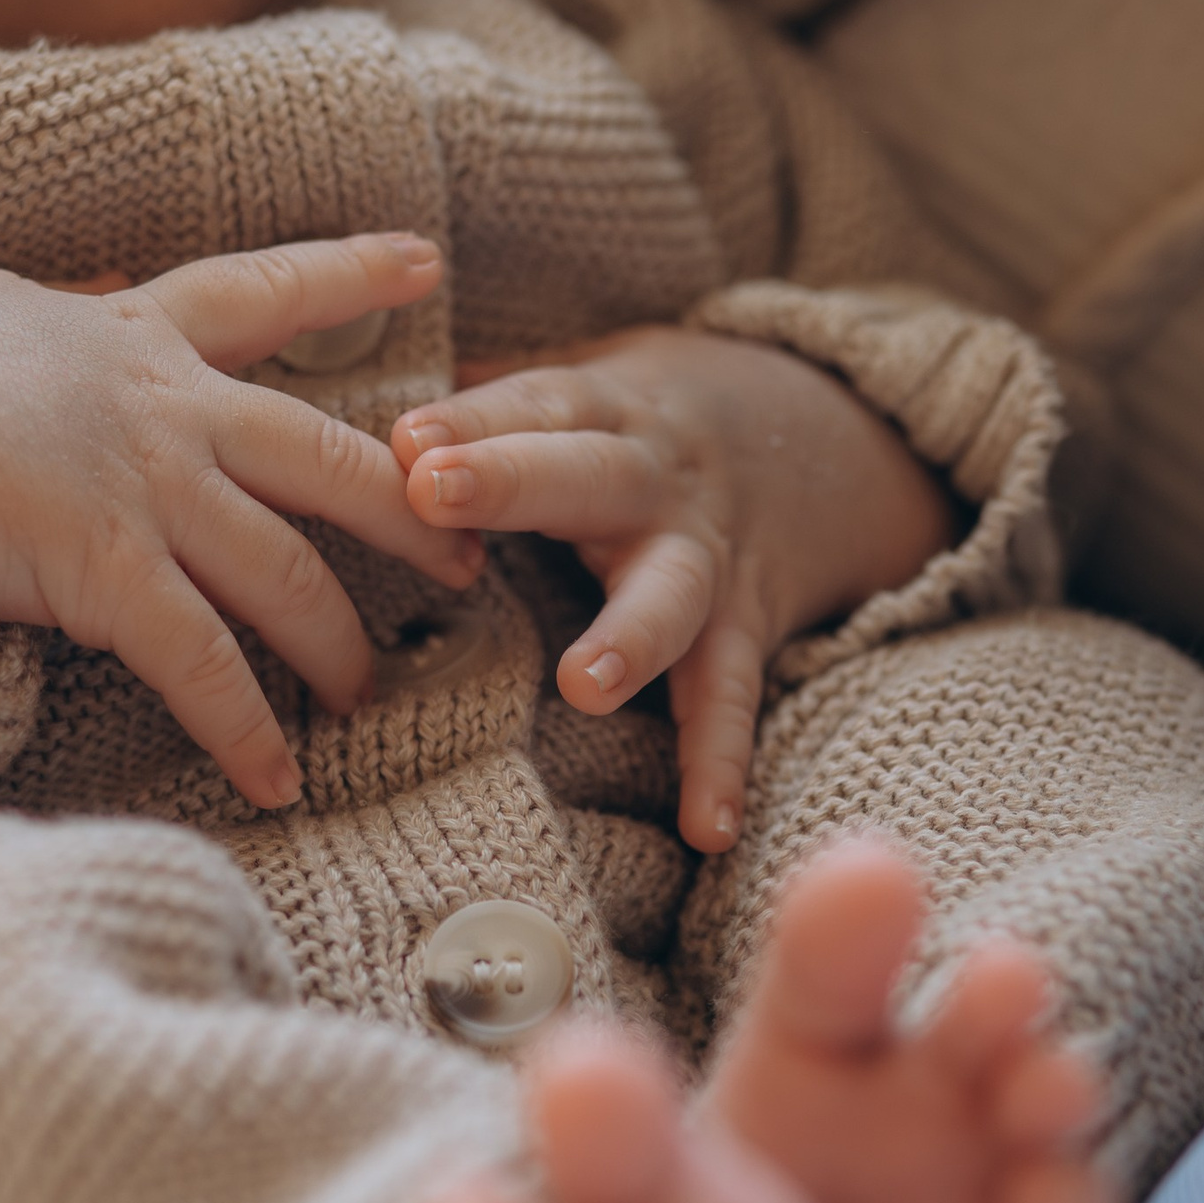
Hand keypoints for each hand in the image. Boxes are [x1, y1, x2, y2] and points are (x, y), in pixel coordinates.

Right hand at [0, 235, 482, 807]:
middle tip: (467, 556)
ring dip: (335, 645)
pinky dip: (247, 726)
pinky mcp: (106, 567)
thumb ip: (55, 324)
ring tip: (367, 697)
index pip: (260, 290)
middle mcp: (163, 404)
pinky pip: (206, 661)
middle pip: (332, 454)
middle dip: (413, 509)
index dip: (349, 274)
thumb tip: (83, 312)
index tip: (427, 264)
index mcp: (130, 335)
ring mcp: (144, 485)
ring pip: (289, 571)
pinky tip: (276, 777)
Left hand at [393, 328, 952, 852]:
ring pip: (672, 590)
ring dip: (630, 635)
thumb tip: (367, 399)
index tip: (404, 440)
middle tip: (433, 493)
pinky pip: (733, 698)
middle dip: (512, 480)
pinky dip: (724, 762)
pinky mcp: (746, 627)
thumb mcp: (591, 374)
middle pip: (590, 473)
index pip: (534, 403)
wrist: (836, 431)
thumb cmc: (656, 416)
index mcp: (605, 408)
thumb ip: (492, 395)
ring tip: (584, 686)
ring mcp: (706, 557)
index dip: (470, 417)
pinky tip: (709, 828)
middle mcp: (657, 478)